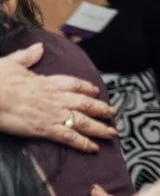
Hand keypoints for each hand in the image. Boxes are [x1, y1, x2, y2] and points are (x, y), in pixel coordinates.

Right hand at [0, 43, 116, 151]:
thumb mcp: (10, 63)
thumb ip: (27, 56)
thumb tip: (38, 47)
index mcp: (46, 82)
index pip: (73, 84)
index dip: (86, 88)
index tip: (96, 91)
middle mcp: (55, 98)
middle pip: (85, 103)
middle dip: (101, 109)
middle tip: (113, 113)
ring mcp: (52, 114)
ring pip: (83, 121)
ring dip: (100, 128)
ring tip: (112, 133)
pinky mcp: (45, 128)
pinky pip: (70, 137)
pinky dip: (84, 143)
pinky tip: (94, 148)